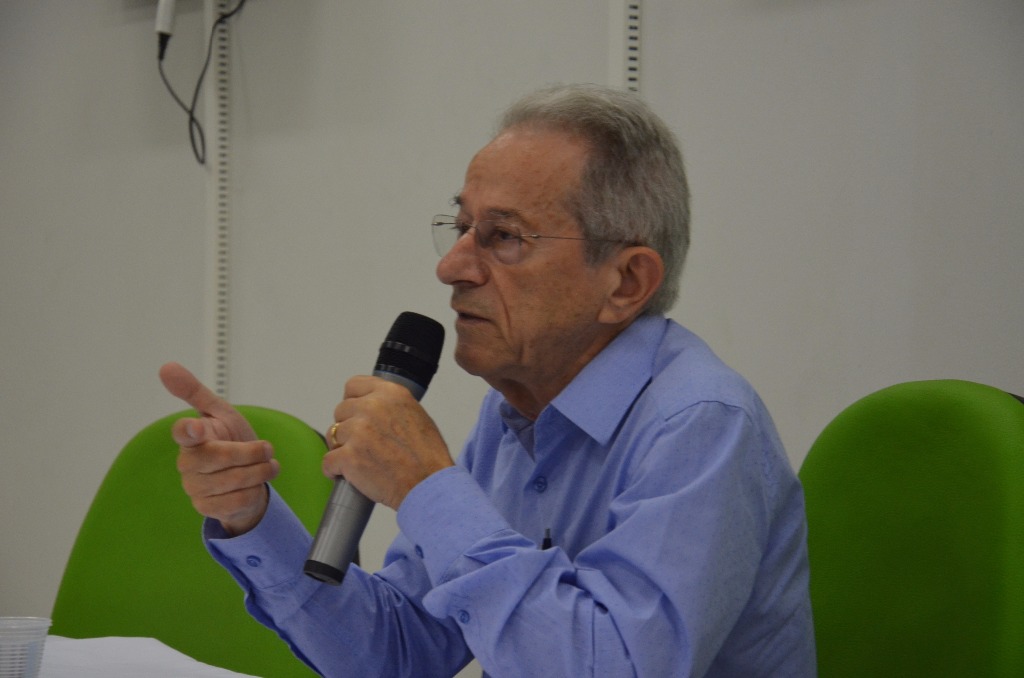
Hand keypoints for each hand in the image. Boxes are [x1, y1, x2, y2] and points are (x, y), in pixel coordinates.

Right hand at [159, 362, 278, 534]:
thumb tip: (166, 366)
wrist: (247, 476)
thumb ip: (195, 392)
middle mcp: (188, 463)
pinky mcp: (207, 508)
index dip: (190, 431)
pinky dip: (255, 490)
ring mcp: (195, 488)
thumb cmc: (230, 439)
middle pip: (222, 457)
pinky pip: (236, 501)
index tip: (198, 427)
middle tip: (267, 448)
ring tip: (267, 465)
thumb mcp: (220, 413)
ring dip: (259, 471)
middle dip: (252, 452)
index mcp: (192, 437)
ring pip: (234, 480)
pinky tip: (257, 484)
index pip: (183, 433)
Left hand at [327, 375, 453, 509]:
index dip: (352, 401)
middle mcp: (372, 407)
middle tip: (363, 444)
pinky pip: (328, 461)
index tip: (355, 413)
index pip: (353, 385)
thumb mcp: (416, 415)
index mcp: (390, 394)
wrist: (428, 486)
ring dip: (341, 448)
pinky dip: (333, 470)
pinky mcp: (348, 456)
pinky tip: (345, 475)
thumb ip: (390, 406)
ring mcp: (358, 431)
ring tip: (358, 461)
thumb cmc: (427, 457)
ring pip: (332, 435)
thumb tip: (372, 407)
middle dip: (348, 427)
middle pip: (340, 411)